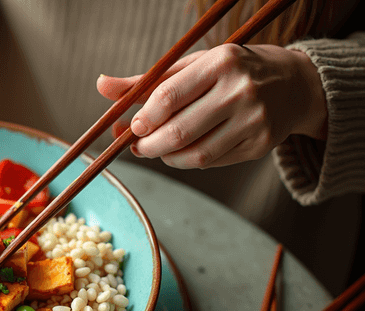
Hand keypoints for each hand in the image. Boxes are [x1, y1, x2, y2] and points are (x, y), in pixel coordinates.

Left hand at [96, 44, 326, 168]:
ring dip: (166, 158)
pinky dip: (189, 161)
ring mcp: (254, 120)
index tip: (132, 127)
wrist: (294, 84)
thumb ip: (146, 81)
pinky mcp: (261, 144)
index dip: (144, 118)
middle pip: (180, 131)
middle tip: (137, 146)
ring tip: (157, 149)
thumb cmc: (230, 72)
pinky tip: (184, 152)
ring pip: (196, 154)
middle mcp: (241, 91)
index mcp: (221, 63)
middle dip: (148, 146)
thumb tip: (101, 85)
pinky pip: (213, 162)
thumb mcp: (192, 66)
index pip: (169, 96)